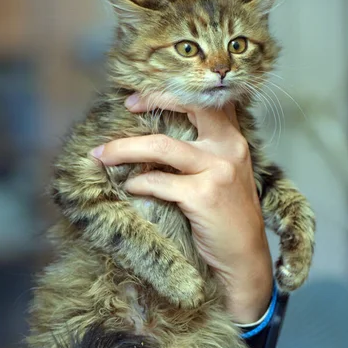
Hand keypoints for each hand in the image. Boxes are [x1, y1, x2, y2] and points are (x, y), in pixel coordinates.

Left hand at [91, 93, 272, 322]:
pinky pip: (159, 182)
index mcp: (233, 139)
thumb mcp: (225, 174)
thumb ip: (202, 152)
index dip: (172, 91)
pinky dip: (138, 184)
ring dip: (125, 149)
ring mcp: (218, 170)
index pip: (205, 99)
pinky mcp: (204, 195)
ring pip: (162, 146)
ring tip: (103, 155)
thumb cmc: (228, 215)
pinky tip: (130, 188)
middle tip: (127, 106)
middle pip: (187, 107)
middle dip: (152, 99)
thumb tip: (154, 141)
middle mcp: (229, 147)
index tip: (142, 97)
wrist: (245, 256)